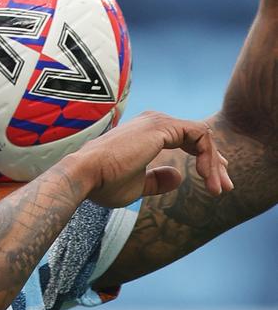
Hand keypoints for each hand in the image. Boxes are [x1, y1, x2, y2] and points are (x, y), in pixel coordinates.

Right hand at [69, 111, 233, 207]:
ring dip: (214, 163)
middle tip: (224, 187)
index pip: (185, 139)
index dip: (203, 160)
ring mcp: (158, 121)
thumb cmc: (104, 182)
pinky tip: (207, 177)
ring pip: (202, 136)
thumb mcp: (136, 185)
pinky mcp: (163, 127)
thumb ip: (157, 180)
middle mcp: (153, 121)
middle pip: (197, 136)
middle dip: (214, 163)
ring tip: (217, 188)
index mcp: (145, 133)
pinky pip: (200, 135)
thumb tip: (178, 176)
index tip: (213, 182)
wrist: (85, 176)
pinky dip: (209, 156)